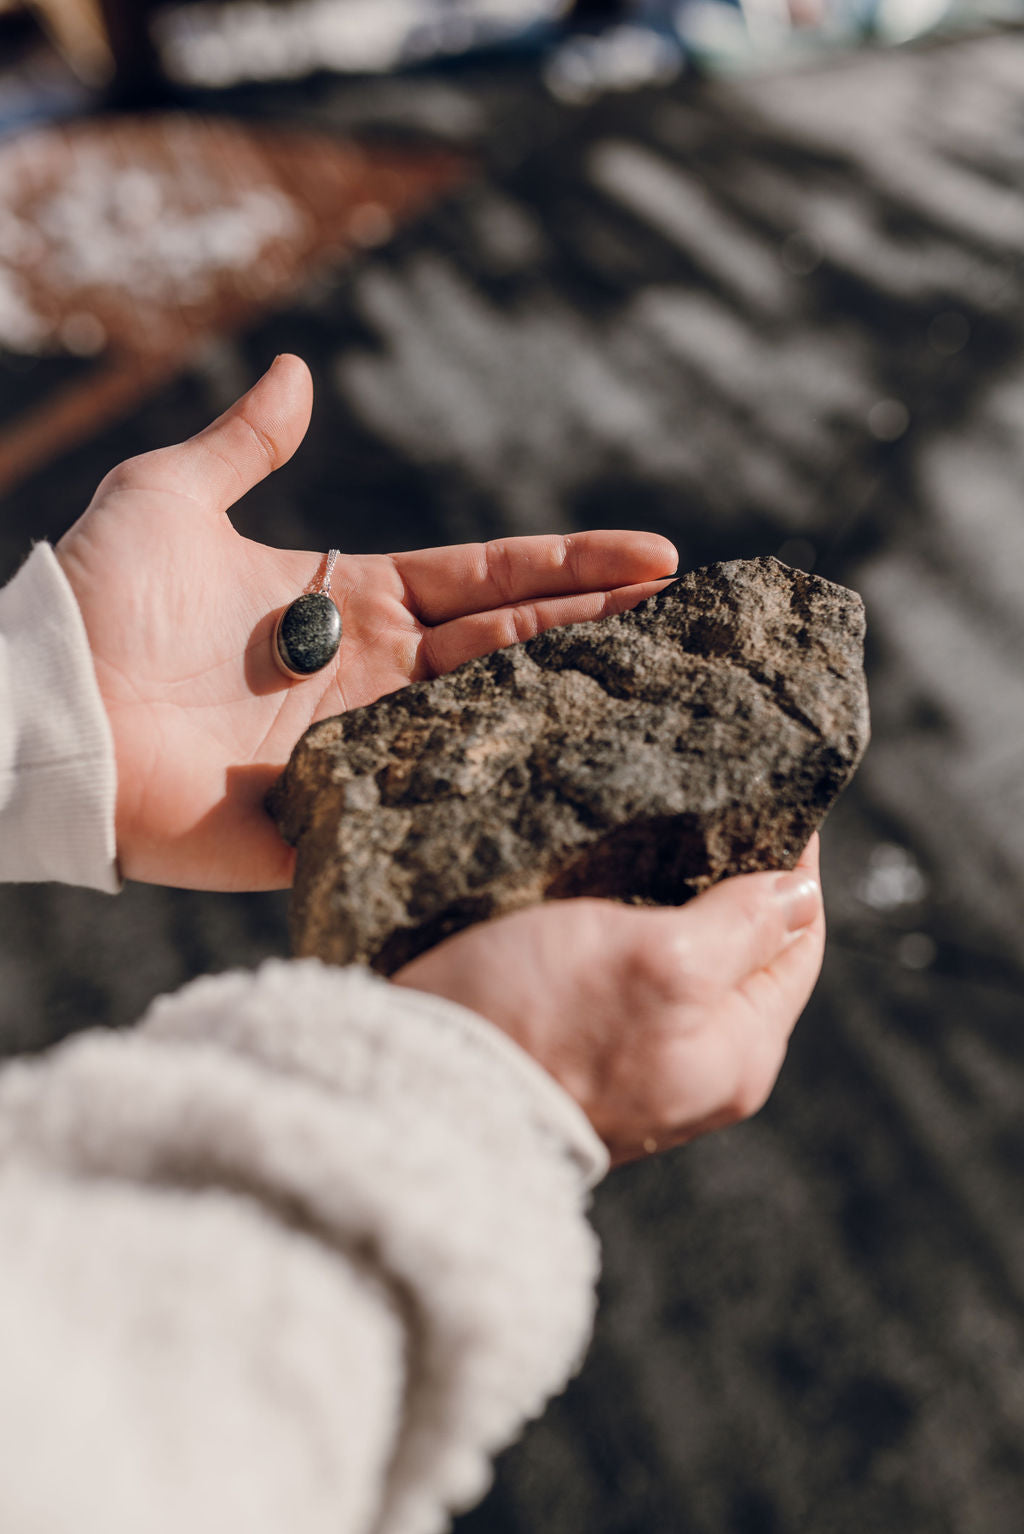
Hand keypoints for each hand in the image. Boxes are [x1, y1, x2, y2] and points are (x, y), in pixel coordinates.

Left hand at [56, 355, 676, 891]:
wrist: (48, 708)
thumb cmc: (100, 599)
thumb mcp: (169, 496)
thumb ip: (244, 443)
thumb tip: (294, 370)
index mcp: (348, 599)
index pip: (484, 579)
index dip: (568, 566)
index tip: (652, 554)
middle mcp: (370, 673)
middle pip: (509, 646)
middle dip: (598, 625)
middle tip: (686, 612)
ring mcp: (361, 748)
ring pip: (488, 718)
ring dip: (572, 699)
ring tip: (665, 679)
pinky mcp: (335, 818)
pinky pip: (432, 802)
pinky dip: (502, 791)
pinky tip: (579, 781)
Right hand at [393, 837, 824, 1164]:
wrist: (420, 1096)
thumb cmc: (541, 1023)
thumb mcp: (660, 959)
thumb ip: (742, 928)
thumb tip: (801, 892)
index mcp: (739, 1053)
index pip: (797, 943)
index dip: (789, 870)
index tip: (771, 802)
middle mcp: (699, 1073)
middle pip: (742, 960)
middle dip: (730, 888)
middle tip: (704, 811)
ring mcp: (639, 1075)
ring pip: (681, 971)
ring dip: (670, 910)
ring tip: (644, 844)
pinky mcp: (581, 1065)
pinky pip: (625, 990)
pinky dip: (622, 941)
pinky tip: (592, 902)